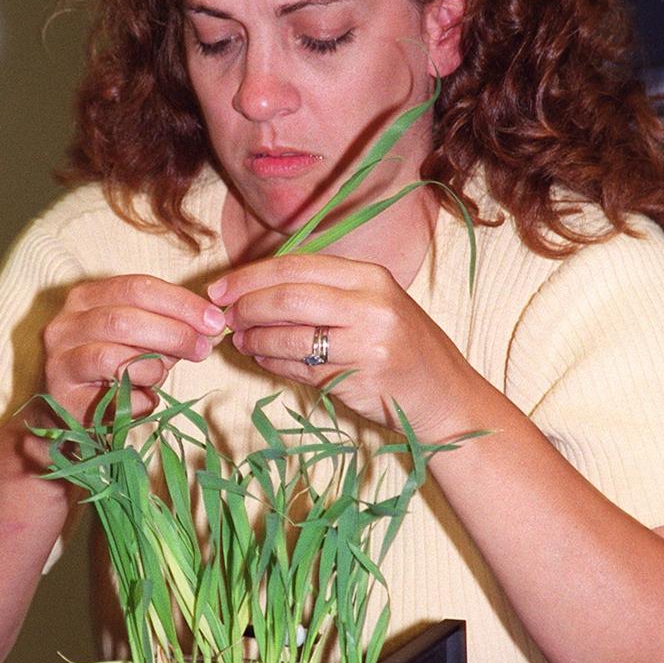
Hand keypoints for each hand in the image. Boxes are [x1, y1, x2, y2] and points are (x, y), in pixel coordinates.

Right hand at [40, 275, 225, 421]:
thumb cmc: (113, 365)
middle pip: (125, 319)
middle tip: (204, 349)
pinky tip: (146, 398)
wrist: (71, 409)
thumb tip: (212, 326)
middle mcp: (66, 323)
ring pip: (113, 357)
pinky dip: (140, 399)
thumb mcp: (142, 336)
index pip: (138, 287)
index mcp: (87, 296)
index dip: (181, 303)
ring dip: (153, 366)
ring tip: (164, 373)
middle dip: (174, 333)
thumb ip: (170, 325)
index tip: (214, 320)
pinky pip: (111, 398)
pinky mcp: (62, 398)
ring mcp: (59, 361)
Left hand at [208, 254, 475, 441]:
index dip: (250, 276)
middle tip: (225, 318)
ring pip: (289, 336)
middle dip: (246, 307)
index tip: (219, 289)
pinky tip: (263, 360)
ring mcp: (367, 343)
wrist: (444, 397)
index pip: (296, 266)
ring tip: (240, 341)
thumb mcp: (372, 305)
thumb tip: (254, 290)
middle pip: (288, 297)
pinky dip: (271, 363)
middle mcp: (371, 304)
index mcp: (370, 276)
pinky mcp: (359, 379)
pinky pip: (299, 369)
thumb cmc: (402, 348)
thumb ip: (324, 292)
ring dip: (254, 339)